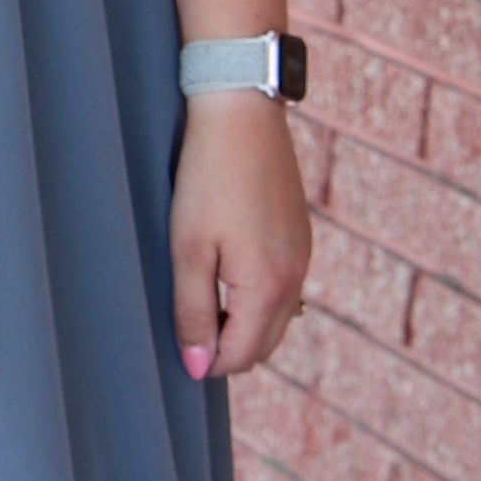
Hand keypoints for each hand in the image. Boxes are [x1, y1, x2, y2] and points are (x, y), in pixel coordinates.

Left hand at [170, 89, 310, 379]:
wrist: (242, 114)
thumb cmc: (207, 178)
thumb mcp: (188, 249)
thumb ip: (193, 311)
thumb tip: (198, 366)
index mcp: (268, 286)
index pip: (241, 356)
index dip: (206, 361)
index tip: (176, 341)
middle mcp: (296, 278)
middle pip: (264, 346)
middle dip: (228, 348)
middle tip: (187, 322)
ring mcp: (303, 257)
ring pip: (277, 319)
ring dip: (243, 324)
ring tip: (203, 296)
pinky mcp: (301, 237)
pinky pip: (285, 290)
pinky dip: (258, 299)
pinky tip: (227, 271)